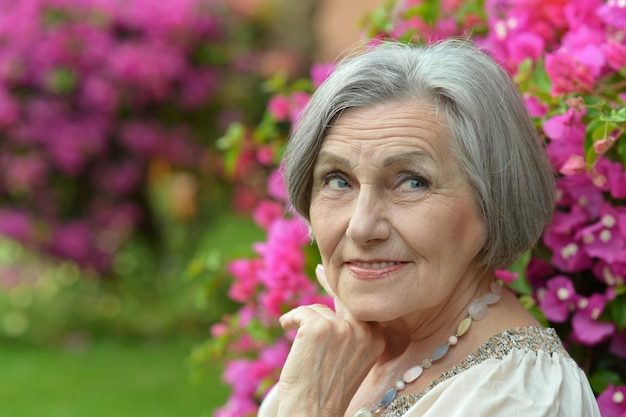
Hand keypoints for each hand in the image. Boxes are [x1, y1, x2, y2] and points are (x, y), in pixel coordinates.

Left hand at [277, 265, 384, 416]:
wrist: (312, 413)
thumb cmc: (326, 391)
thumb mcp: (350, 359)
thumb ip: (350, 334)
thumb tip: (332, 307)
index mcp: (377, 338)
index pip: (360, 305)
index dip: (343, 290)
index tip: (332, 272)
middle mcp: (365, 330)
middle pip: (341, 299)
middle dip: (329, 281)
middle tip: (320, 270)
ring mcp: (342, 328)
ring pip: (317, 309)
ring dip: (303, 322)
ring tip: (300, 347)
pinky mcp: (318, 328)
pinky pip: (300, 312)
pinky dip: (289, 319)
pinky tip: (286, 329)